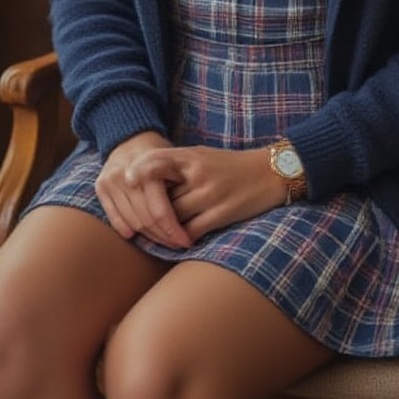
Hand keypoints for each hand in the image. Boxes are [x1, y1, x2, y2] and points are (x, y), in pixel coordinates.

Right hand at [95, 131, 190, 249]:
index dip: (173, 230)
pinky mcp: (100, 187)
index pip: (159, 211)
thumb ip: (180, 182)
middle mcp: (125, 176)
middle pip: (145, 219)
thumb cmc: (158, 152)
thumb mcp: (173, 160)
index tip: (186, 241)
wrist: (129, 137)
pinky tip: (138, 236)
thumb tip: (191, 216)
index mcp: (147, 170)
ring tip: (163, 242)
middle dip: (163, 237)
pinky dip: (125, 229)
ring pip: (131, 222)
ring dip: (148, 237)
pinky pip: (113, 217)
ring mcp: (111, 181)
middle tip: (177, 244)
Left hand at [131, 145, 287, 242]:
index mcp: (193, 156)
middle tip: (137, 222)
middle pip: (160, 196)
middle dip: (148, 211)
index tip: (126, 182)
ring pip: (172, 217)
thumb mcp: (205, 156)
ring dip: (163, 229)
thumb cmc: (233, 166)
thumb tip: (145, 180)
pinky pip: (190, 232)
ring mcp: (210, 194)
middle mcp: (199, 173)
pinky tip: (179, 242)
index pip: (156, 160)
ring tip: (155, 236)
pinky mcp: (222, 213)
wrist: (272, 173)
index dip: (138, 171)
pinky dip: (181, 240)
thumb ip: (178, 165)